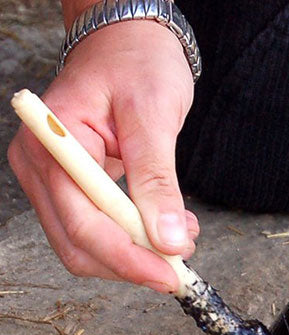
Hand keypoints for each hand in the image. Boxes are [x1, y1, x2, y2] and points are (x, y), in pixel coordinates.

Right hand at [8, 20, 197, 293]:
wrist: (128, 42)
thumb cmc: (137, 63)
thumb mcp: (153, 117)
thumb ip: (157, 181)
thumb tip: (168, 240)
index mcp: (53, 145)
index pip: (83, 223)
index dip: (127, 258)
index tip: (169, 275)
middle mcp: (43, 168)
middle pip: (79, 246)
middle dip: (132, 263)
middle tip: (180, 265)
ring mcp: (55, 181)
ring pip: (88, 246)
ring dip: (137, 254)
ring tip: (181, 237)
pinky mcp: (74, 188)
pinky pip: (99, 230)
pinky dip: (134, 240)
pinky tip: (167, 226)